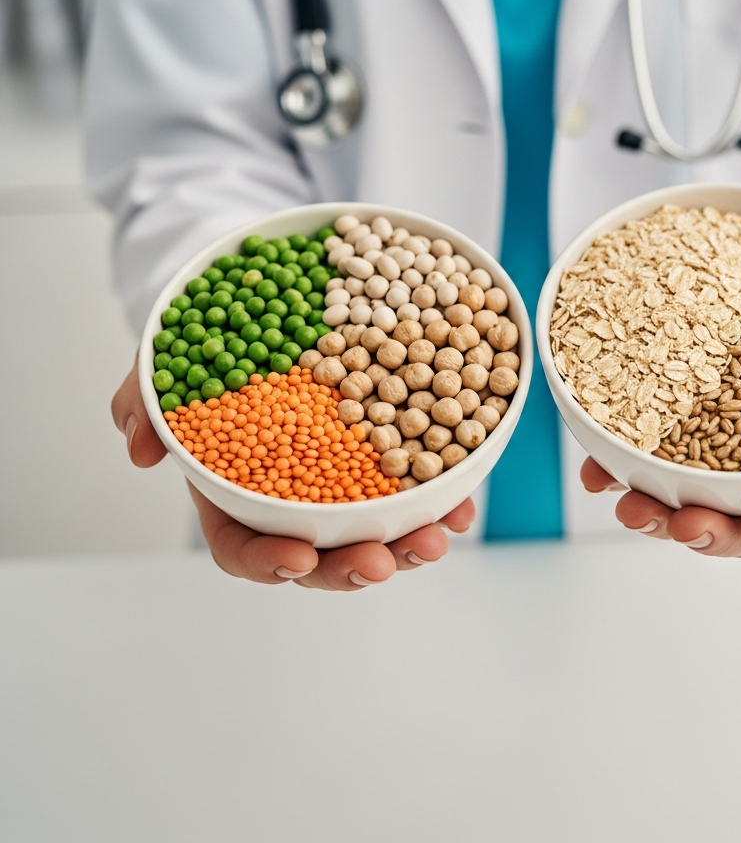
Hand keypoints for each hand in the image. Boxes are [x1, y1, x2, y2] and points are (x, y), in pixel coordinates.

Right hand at [112, 358, 474, 588]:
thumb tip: (137, 448)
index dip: (266, 563)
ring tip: (440, 539)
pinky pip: (415, 489)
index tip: (295, 561)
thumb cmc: (211, 352)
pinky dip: (441, 499)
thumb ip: (143, 401)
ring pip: (376, 532)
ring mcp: (342, 484)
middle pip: (321, 555)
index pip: (242, 548)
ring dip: (409, 544)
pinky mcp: (385, 457)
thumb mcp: (165, 366)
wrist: (258, 313)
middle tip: (382, 563)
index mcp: (237, 494)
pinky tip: (463, 504)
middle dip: (353, 567)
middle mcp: (293, 500)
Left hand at [582, 354, 740, 557]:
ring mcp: (706, 463)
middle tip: (684, 524)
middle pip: (733, 528)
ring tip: (626, 502)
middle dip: (707, 534)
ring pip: (678, 507)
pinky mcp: (663, 439)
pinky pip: (636, 468)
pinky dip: (613, 472)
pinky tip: (596, 468)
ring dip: (651, 515)